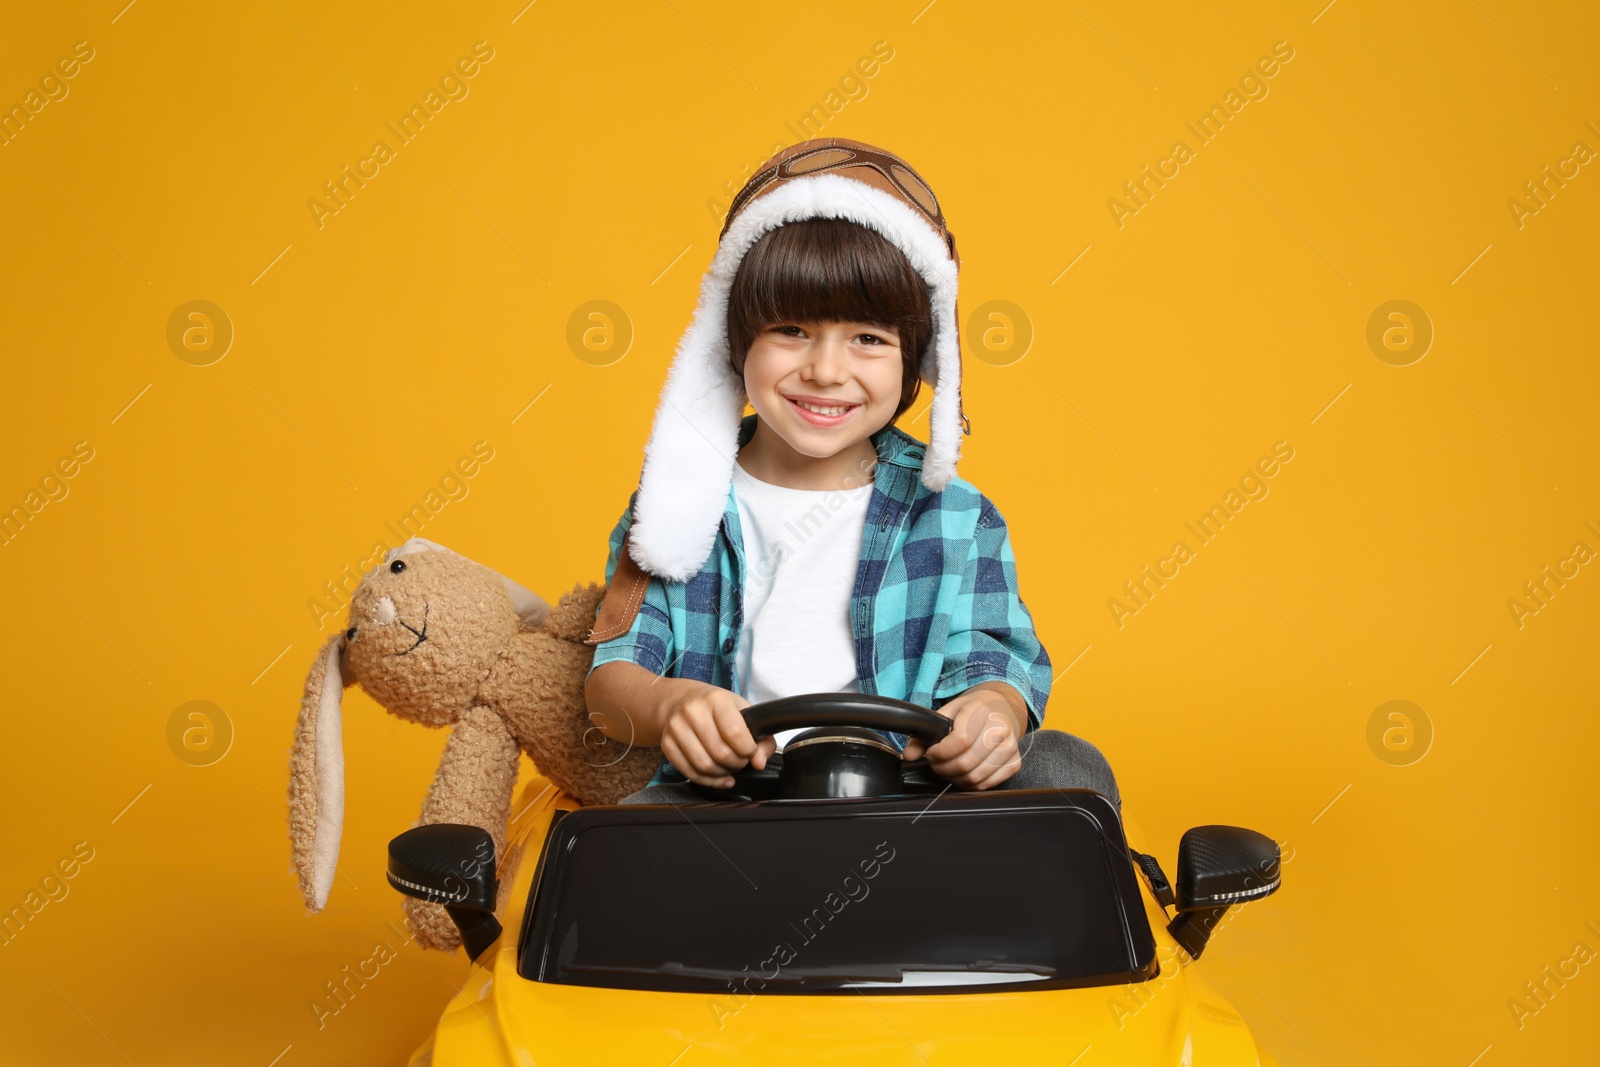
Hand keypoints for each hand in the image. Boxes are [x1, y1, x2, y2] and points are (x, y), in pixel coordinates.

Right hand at [659, 680, 776, 788]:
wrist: (680, 700)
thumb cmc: (716, 707)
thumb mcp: (743, 712)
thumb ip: (761, 738)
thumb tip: (759, 762)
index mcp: (716, 700)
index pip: (735, 733)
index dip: (748, 750)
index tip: (750, 751)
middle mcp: (693, 711)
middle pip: (720, 753)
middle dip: (737, 764)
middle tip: (740, 760)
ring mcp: (677, 728)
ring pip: (704, 766)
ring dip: (722, 773)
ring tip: (728, 767)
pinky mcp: (667, 744)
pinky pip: (689, 773)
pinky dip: (707, 780)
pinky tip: (717, 776)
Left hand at [901, 682, 1025, 789]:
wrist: (1000, 708)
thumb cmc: (971, 711)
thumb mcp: (946, 714)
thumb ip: (924, 734)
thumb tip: (909, 755)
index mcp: (980, 711)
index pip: (960, 741)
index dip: (940, 753)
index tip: (932, 753)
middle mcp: (1000, 728)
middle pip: (966, 762)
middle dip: (944, 768)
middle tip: (937, 763)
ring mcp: (1010, 747)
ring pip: (975, 777)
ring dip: (955, 778)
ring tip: (949, 768)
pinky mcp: (1015, 763)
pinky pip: (987, 784)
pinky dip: (970, 784)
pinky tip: (963, 773)